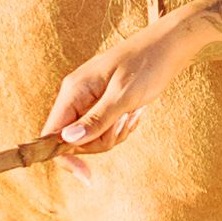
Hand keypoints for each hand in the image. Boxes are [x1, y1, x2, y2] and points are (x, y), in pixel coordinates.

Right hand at [46, 13, 197, 158]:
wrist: (170, 46)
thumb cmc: (148, 64)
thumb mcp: (124, 96)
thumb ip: (96, 120)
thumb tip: (68, 142)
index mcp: (73, 91)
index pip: (52, 134)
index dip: (64, 157)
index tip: (85, 174)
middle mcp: (76, 96)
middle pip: (74, 140)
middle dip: (101, 141)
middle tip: (123, 123)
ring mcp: (90, 100)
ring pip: (92, 137)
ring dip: (114, 134)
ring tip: (132, 114)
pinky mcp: (104, 103)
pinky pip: (105, 129)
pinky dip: (121, 128)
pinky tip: (136, 113)